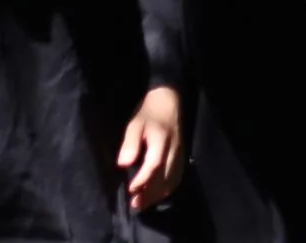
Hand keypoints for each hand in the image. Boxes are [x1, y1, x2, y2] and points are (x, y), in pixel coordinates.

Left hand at [117, 85, 183, 210]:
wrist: (169, 100)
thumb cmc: (149, 112)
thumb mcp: (135, 124)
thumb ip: (130, 144)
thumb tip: (124, 164)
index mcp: (161, 140)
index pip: (154, 164)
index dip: (143, 180)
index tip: (131, 190)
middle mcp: (173, 149)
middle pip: (164, 177)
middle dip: (149, 193)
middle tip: (135, 204)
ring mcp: (180, 153)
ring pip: (172, 179)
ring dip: (158, 194)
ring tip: (144, 203)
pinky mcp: (182, 155)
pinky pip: (178, 176)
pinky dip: (168, 188)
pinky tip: (158, 194)